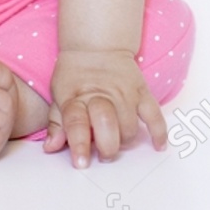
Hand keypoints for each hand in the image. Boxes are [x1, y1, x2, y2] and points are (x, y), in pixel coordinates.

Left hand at [42, 49, 166, 167]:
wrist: (96, 45)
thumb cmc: (74, 74)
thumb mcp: (58, 95)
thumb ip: (57, 124)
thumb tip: (51, 148)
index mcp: (77, 97)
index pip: (76, 124)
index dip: (79, 146)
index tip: (81, 164)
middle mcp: (102, 95)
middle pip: (108, 127)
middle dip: (106, 148)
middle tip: (103, 154)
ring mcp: (124, 94)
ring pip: (130, 128)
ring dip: (124, 142)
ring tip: (117, 142)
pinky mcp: (142, 91)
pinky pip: (154, 115)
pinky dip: (158, 132)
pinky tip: (158, 146)